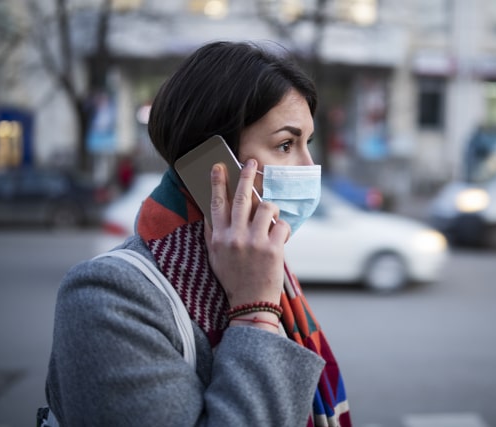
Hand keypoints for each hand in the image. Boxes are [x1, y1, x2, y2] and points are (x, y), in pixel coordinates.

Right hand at [204, 159, 289, 309]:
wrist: (250, 304)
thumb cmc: (234, 279)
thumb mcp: (215, 257)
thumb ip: (213, 234)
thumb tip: (211, 210)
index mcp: (219, 238)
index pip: (216, 204)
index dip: (217, 183)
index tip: (219, 166)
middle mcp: (234, 237)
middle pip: (241, 198)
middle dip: (246, 176)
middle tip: (250, 161)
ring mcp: (254, 242)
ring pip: (266, 207)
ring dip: (272, 209)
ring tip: (272, 218)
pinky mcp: (272, 249)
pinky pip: (281, 225)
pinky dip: (283, 228)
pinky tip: (281, 239)